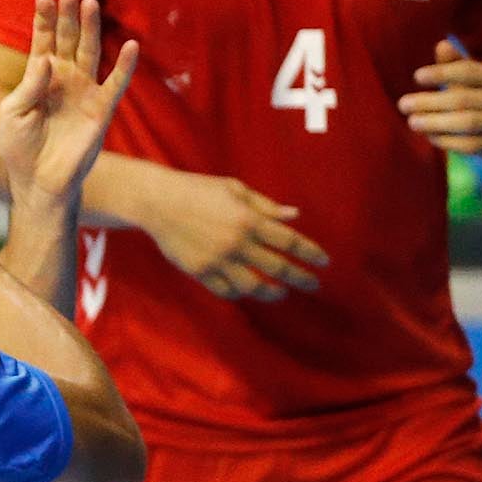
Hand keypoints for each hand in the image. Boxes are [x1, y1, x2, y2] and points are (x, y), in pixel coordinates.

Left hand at [0, 0, 136, 208]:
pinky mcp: (100, 108)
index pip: (42, 40)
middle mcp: (63, 77)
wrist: (38, 180)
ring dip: (91, 29)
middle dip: (68, 16)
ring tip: (90, 4)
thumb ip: (29, 85)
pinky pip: (115, 83)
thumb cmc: (19, 146)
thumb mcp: (14, 113)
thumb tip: (44, 59)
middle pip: (67, 39)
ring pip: (90, 52)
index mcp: (38, 75)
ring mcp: (83, 90)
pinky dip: (124, 65)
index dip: (43, 20)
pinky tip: (131, 44)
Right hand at [141, 171, 328, 300]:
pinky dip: (239, 293)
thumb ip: (265, 205)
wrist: (157, 201)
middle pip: (278, 267)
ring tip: (280, 292)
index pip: (289, 241)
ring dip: (272, 292)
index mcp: (248, 219)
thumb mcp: (234, 189)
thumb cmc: (197, 189)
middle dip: (301, 277)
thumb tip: (294, 215)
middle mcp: (236, 242)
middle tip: (313, 284)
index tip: (324, 262)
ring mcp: (217, 259)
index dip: (311, 253)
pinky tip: (247, 290)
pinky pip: (225, 290)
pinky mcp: (199, 270)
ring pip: (253, 286)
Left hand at [398, 40, 481, 158]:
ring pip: (467, 123)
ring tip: (412, 121)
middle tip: (403, 104)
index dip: (442, 72)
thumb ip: (455, 63)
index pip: (468, 71)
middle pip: (463, 99)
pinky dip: (447, 141)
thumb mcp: (474, 75)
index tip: (417, 76)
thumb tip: (442, 46)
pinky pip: (471, 145)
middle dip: (429, 102)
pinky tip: (430, 136)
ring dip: (435, 123)